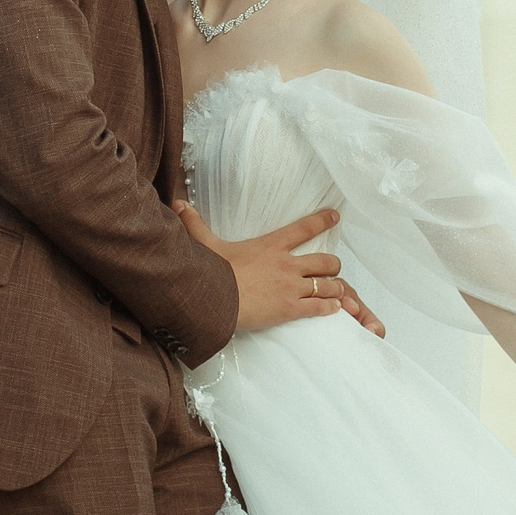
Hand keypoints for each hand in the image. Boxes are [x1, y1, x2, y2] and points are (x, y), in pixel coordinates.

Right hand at [175, 201, 385, 337]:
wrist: (214, 301)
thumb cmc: (211, 273)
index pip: (304, 228)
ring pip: (328, 285)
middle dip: (333, 265)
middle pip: (326, 261)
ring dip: (335, 289)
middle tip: (333, 269)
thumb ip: (195, 224)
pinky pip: (319, 307)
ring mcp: (291, 287)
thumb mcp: (205, 245)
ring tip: (337, 293)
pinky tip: (334, 309)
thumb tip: (178, 205)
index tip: (335, 216)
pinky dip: (329, 308)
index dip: (323, 220)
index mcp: (271, 245)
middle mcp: (287, 264)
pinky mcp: (290, 309)